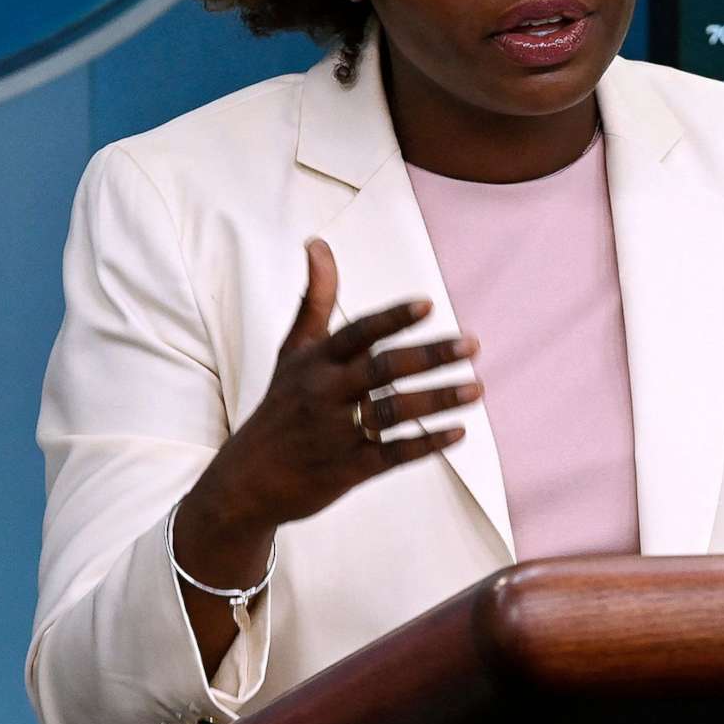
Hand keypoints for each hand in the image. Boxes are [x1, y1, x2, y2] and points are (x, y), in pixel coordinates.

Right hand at [176, 239, 481, 592]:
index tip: (429, 304)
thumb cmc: (281, 405)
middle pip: (382, 369)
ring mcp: (335, 433)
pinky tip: (459, 432)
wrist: (246, 481)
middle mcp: (324, 393)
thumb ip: (315, 299)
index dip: (391, 319)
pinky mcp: (346, 470)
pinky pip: (392, 454)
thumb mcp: (292, 351)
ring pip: (393, 412)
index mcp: (313, 362)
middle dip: (430, 355)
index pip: (356, 333)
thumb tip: (318, 242)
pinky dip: (426, 443)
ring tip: (477, 389)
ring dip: (438, 400)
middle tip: (473, 345)